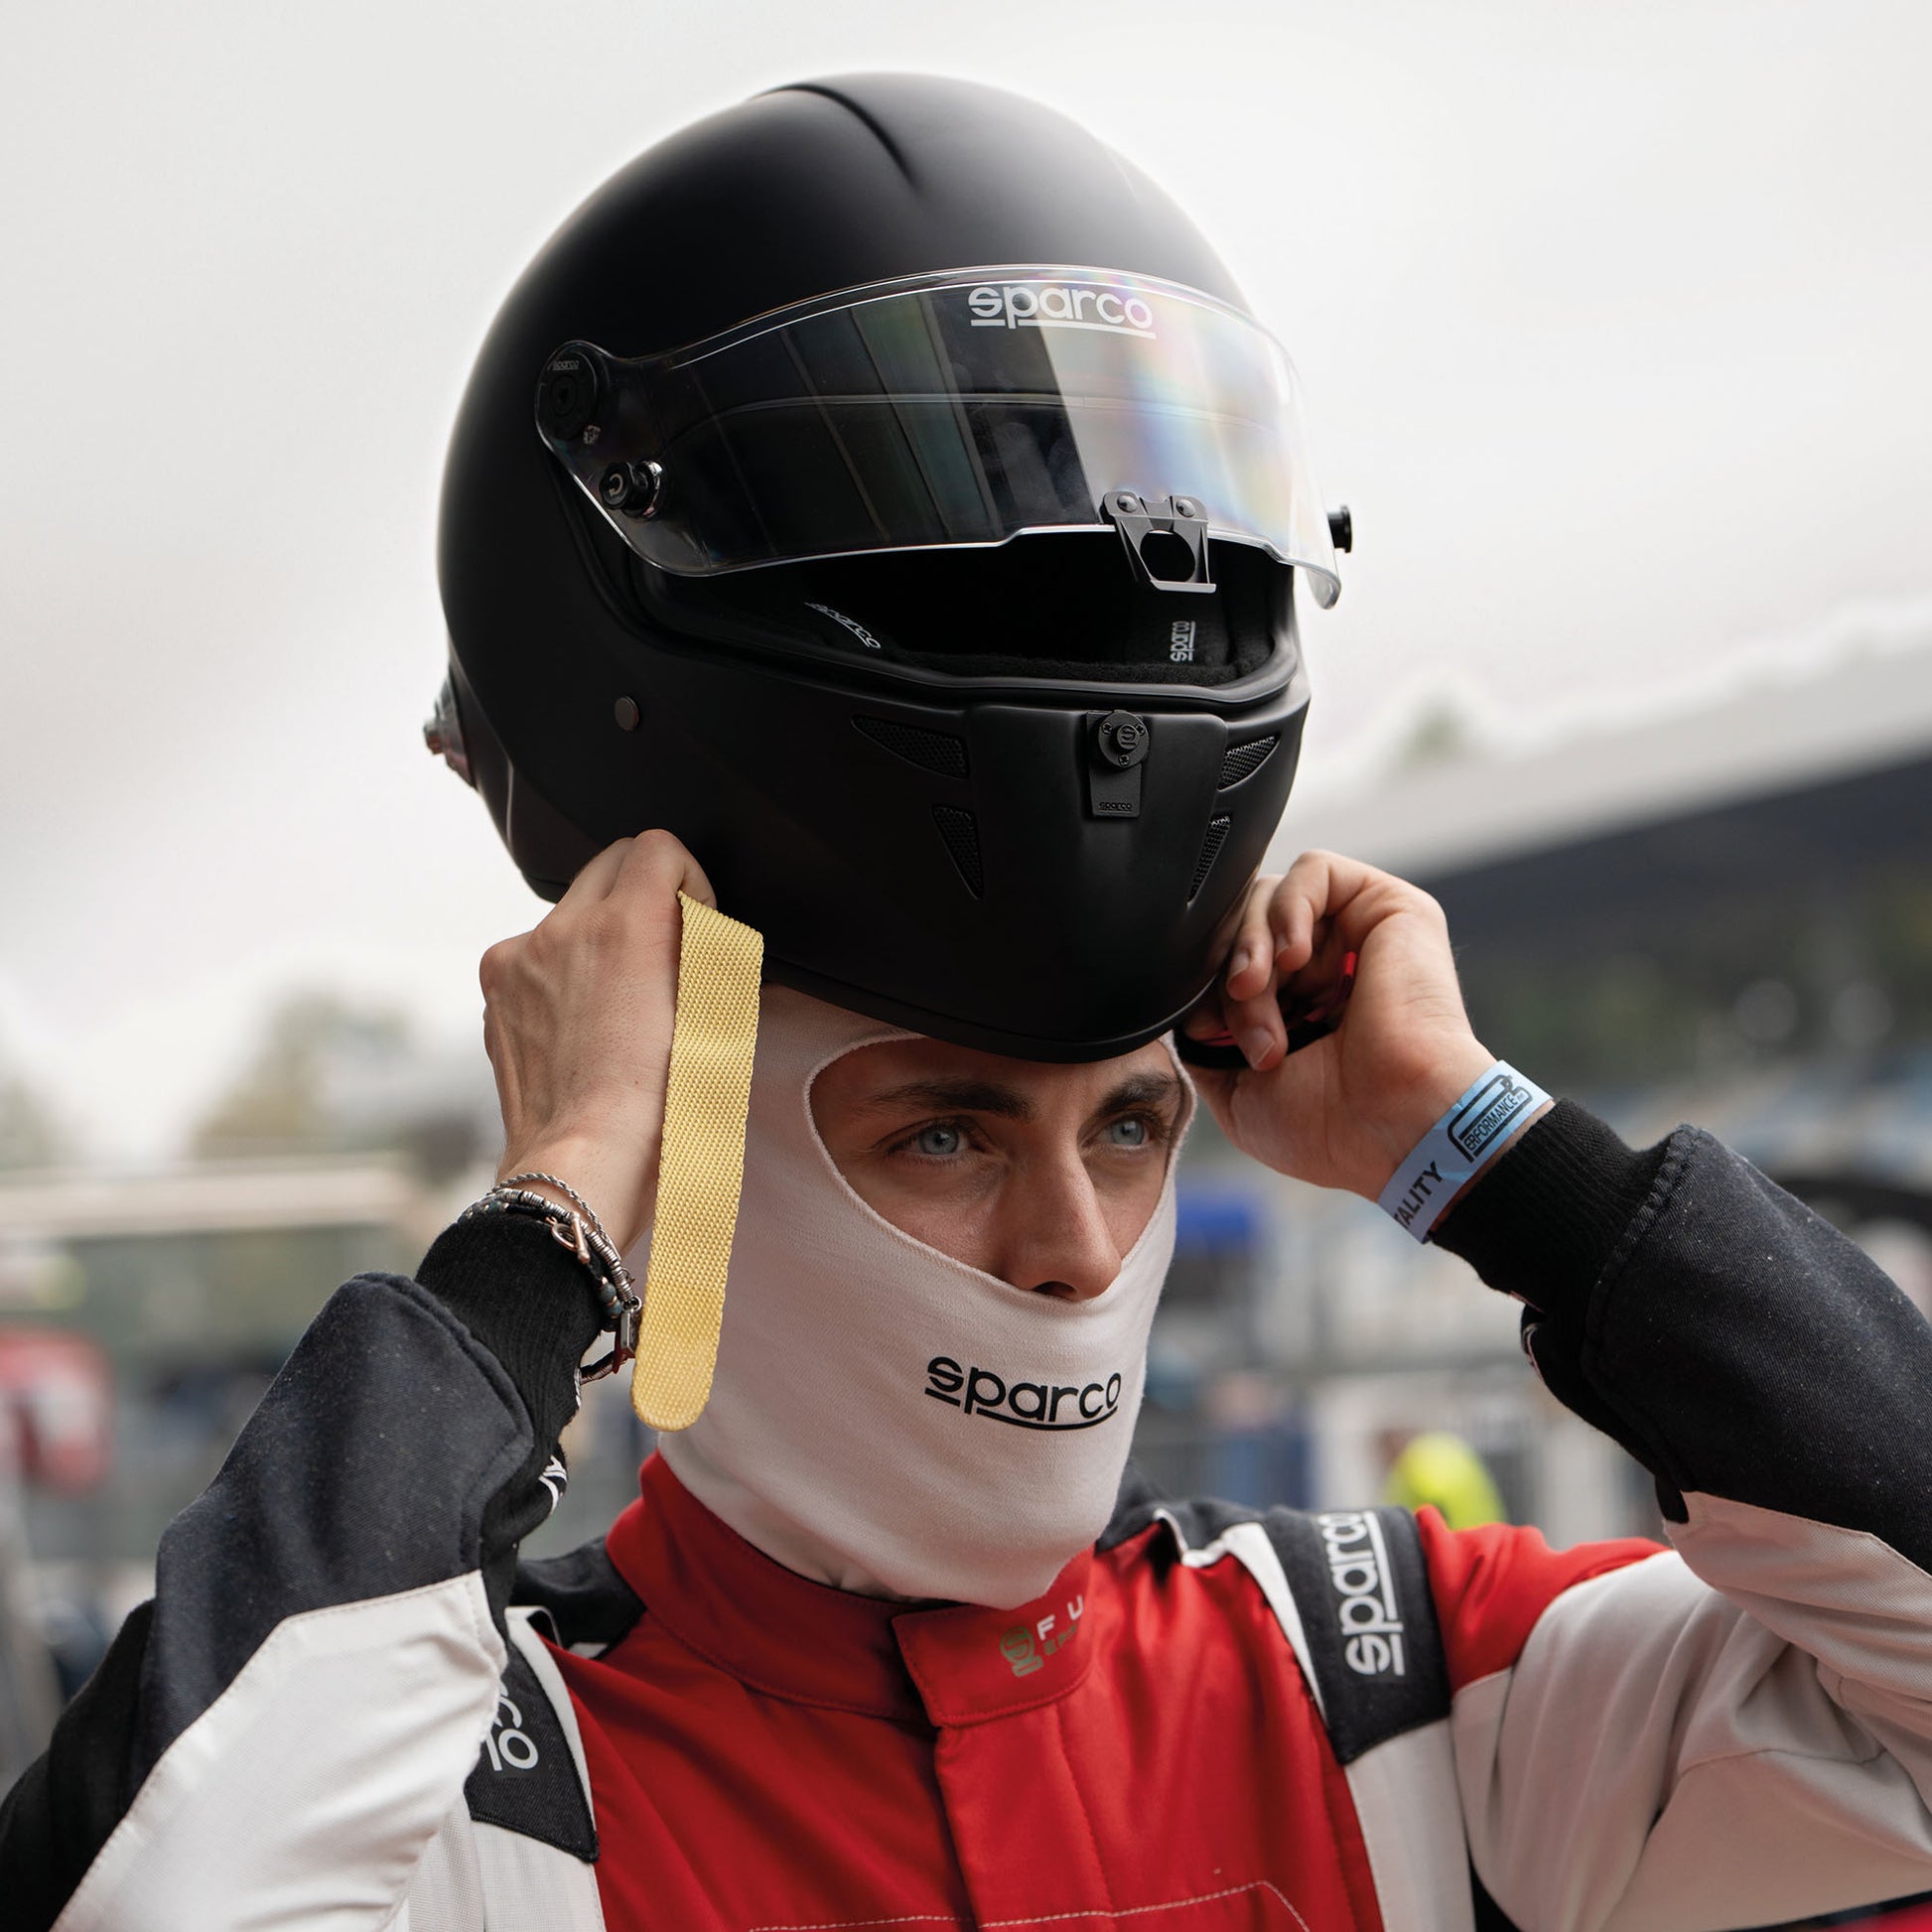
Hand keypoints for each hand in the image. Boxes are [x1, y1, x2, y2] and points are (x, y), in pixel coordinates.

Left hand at [480, 830, 714, 1252]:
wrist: (586, 1163)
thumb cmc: (659, 1112)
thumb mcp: (715, 1019)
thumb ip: (707, 948)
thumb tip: (699, 923)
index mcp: (627, 927)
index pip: (658, 847)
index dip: (688, 879)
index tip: (696, 919)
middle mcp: (565, 929)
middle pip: (610, 862)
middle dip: (644, 894)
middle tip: (666, 950)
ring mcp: (521, 957)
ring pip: (570, 909)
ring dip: (600, 932)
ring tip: (622, 998)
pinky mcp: (496, 989)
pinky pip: (535, 952)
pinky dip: (560, 969)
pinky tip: (583, 1022)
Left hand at [1183, 851, 1495, 1198]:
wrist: (1394, 1128)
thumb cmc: (1330, 1126)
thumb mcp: (1237, 1090)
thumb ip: (1208, 1037)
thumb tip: (1188, 1002)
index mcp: (1292, 1006)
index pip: (1225, 959)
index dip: (1204, 986)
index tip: (1206, 1033)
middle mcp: (1322, 966)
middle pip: (1242, 925)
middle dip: (1226, 975)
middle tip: (1241, 1032)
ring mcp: (1354, 934)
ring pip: (1268, 897)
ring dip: (1251, 949)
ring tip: (1260, 1000)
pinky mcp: (1387, 907)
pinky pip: (1314, 870)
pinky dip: (1288, 907)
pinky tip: (1291, 957)